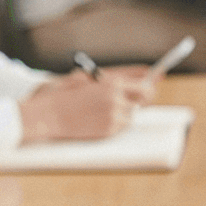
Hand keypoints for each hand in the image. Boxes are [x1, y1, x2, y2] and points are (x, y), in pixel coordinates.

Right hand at [17, 68, 147, 142]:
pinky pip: (121, 125)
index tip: (159, 75)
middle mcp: (115, 98)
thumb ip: (108, 78)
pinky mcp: (109, 130)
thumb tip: (128, 79)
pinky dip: (115, 122)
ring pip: (132, 113)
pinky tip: (97, 118)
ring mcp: (113, 115)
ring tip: (101, 108)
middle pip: (145, 97)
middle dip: (144, 96)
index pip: (142, 80)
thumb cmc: (61, 95)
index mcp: (109, 82)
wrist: (47, 116)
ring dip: (124, 110)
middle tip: (138, 96)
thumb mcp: (83, 77)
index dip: (152, 79)